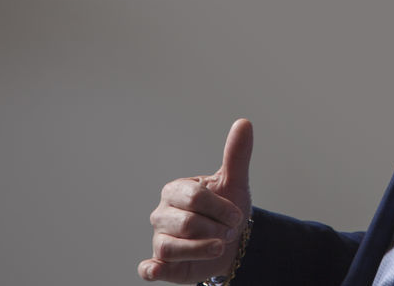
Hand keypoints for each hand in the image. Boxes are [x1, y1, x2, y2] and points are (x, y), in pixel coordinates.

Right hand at [138, 119, 253, 282]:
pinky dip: (151, 270)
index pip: (196, 197)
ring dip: (204, 250)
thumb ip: (236, 155)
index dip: (222, 209)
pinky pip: (149, 268)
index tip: (236, 216)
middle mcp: (161, 213)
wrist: (232, 242)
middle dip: (216, 230)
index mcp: (176, 190)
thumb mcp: (234, 182)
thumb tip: (244, 122)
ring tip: (218, 246)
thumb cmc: (227, 209)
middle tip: (227, 232)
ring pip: (175, 247)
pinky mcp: (161, 264)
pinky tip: (155, 269)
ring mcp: (159, 239)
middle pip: (188, 223)